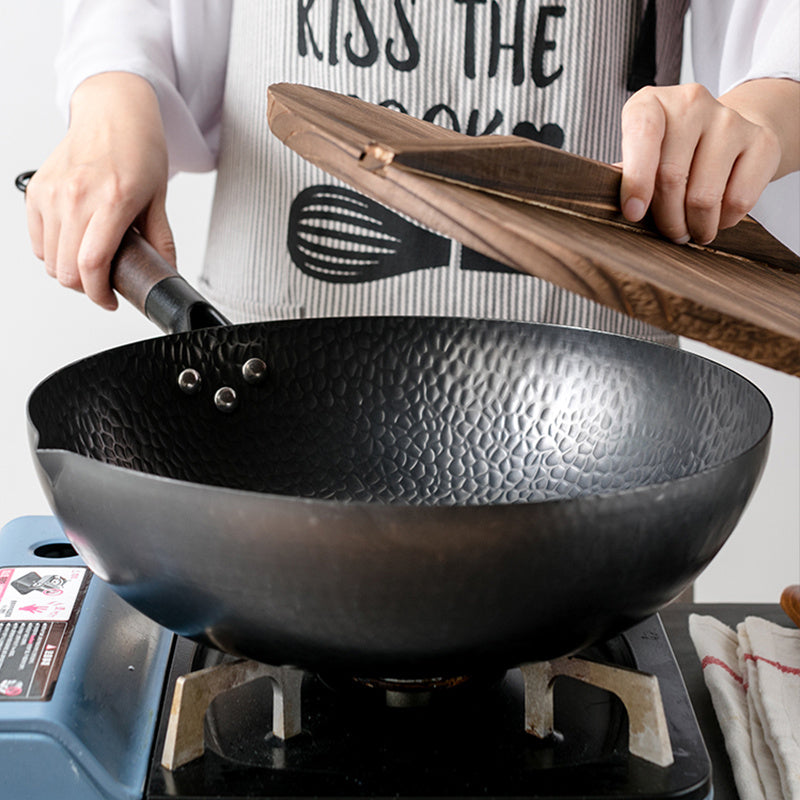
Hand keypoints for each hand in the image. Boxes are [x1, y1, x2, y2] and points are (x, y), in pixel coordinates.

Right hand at [25, 72, 173, 309]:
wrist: (113, 112)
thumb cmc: (138, 149)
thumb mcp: (158, 198)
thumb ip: (161, 241)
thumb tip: (166, 273)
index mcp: (111, 200)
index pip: (92, 264)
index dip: (99, 294)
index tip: (110, 300)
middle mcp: (76, 196)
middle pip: (66, 269)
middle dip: (86, 287)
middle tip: (104, 284)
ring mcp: (52, 193)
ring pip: (49, 259)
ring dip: (69, 271)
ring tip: (90, 264)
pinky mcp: (36, 191)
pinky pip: (36, 240)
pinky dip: (52, 252)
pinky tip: (73, 245)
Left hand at [619, 80, 795, 245]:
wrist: (727, 131)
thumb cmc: (670, 150)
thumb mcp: (639, 154)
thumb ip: (624, 175)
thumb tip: (605, 202)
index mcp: (650, 103)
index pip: (642, 136)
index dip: (637, 181)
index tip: (633, 214)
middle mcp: (691, 104)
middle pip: (672, 177)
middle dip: (666, 218)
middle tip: (669, 234)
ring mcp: (730, 120)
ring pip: (704, 195)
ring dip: (695, 226)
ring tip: (690, 232)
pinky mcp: (762, 142)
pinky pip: (738, 200)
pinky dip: (724, 221)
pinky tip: (716, 218)